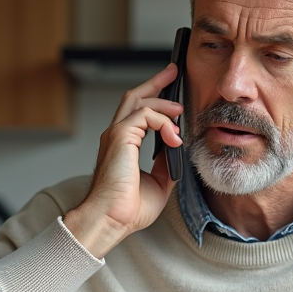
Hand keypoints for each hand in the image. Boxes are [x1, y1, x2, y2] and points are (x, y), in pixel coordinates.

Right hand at [63, 64, 183, 256]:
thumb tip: (177, 152)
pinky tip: (174, 137)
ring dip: (164, 102)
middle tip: (173, 72)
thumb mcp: (158, 182)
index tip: (173, 96)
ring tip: (180, 112)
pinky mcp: (120, 136)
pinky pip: (146, 114)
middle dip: (155, 82)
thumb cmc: (127, 208)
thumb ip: (165, 164)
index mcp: (123, 146)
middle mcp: (116, 136)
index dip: (154, 99)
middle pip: (134, 96)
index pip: (137, 113)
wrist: (111, 219)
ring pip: (139, 101)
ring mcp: (116, 134)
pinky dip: (164, 122)